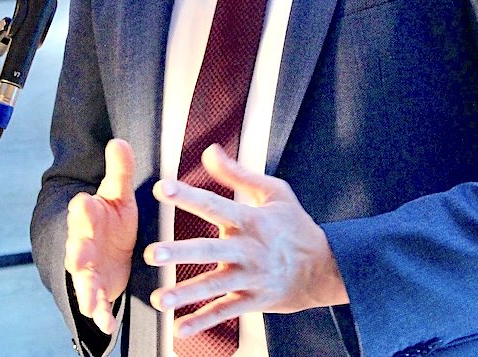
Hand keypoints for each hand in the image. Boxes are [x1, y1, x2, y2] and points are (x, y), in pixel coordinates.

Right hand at [65, 138, 137, 334]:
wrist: (111, 250)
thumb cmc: (114, 219)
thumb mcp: (120, 195)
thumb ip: (120, 171)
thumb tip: (119, 141)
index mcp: (88, 216)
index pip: (81, 209)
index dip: (83, 206)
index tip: (85, 201)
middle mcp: (83, 242)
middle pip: (77, 246)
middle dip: (77, 251)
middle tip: (78, 255)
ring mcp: (87, 268)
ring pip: (82, 278)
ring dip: (85, 288)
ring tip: (89, 300)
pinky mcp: (97, 288)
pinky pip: (96, 302)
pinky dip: (99, 313)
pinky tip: (105, 322)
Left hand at [144, 144, 347, 339]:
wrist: (325, 268)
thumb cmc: (296, 226)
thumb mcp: (273, 192)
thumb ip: (237, 173)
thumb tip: (210, 150)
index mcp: (250, 220)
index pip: (214, 205)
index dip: (188, 196)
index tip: (161, 188)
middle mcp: (247, 249)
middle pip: (209, 250)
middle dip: (179, 252)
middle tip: (151, 253)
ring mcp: (250, 277)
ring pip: (213, 286)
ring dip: (185, 293)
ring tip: (159, 299)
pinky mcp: (252, 300)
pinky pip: (225, 312)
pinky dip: (203, 322)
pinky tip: (180, 327)